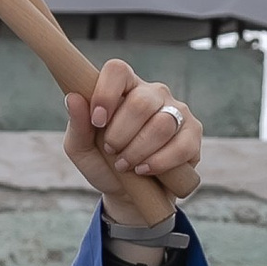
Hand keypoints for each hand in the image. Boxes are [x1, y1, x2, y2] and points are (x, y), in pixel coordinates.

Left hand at [62, 60, 200, 226]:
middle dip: (120, 134)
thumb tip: (73, 97)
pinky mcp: (193, 134)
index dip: (106, 93)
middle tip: (111, 151)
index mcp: (125, 88)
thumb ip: (78, 125)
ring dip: (138, 151)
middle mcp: (153, 93)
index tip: (98, 121)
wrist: (129, 195)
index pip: (117, 70)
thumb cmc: (104, 164)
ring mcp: (177, 111)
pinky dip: (159, 162)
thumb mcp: (82, 149)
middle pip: (140, 102)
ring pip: (161, 124)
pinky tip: (144, 170)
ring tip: (125, 165)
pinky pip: (180, 145)